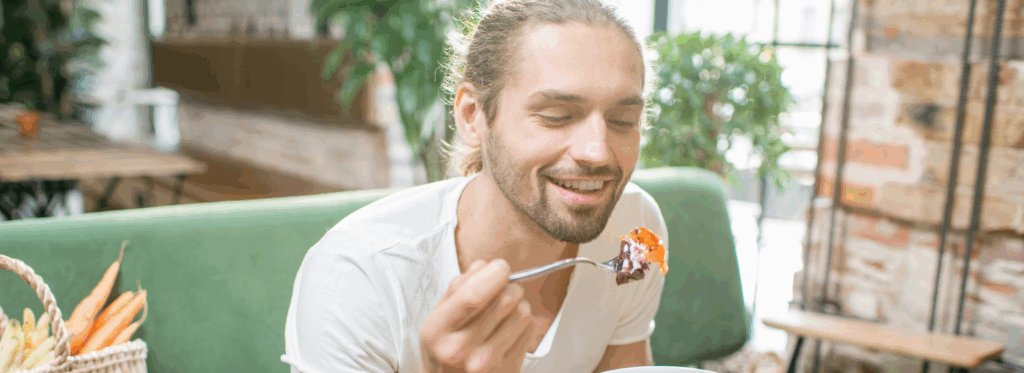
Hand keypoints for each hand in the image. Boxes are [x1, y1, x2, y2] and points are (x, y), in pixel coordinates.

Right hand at [420, 259, 536, 372]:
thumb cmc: (444, 347)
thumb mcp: (438, 317)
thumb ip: (458, 289)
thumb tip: (484, 266)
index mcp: (437, 331)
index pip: (472, 296)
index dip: (493, 275)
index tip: (501, 267)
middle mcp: (460, 350)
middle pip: (504, 301)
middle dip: (510, 285)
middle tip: (505, 287)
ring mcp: (485, 363)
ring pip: (522, 313)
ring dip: (519, 303)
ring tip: (505, 310)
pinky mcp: (507, 368)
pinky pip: (529, 329)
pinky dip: (523, 321)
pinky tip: (508, 327)